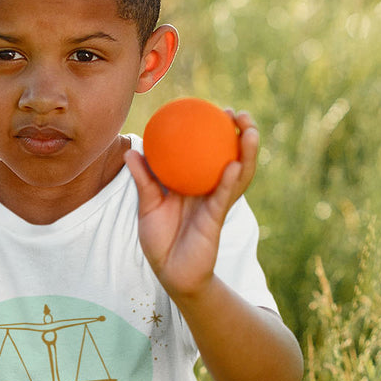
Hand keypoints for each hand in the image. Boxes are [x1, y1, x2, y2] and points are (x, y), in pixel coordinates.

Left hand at [125, 109, 257, 299]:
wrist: (169, 271)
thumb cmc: (160, 239)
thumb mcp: (148, 205)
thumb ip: (143, 179)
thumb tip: (131, 151)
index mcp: (196, 182)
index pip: (213, 151)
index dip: (219, 131)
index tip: (218, 109)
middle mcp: (211, 188)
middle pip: (234, 156)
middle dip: (243, 134)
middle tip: (240, 115)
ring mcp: (216, 202)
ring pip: (239, 173)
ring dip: (247, 152)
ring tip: (249, 131)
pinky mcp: (216, 218)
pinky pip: (224, 197)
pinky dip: (229, 180)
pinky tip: (233, 165)